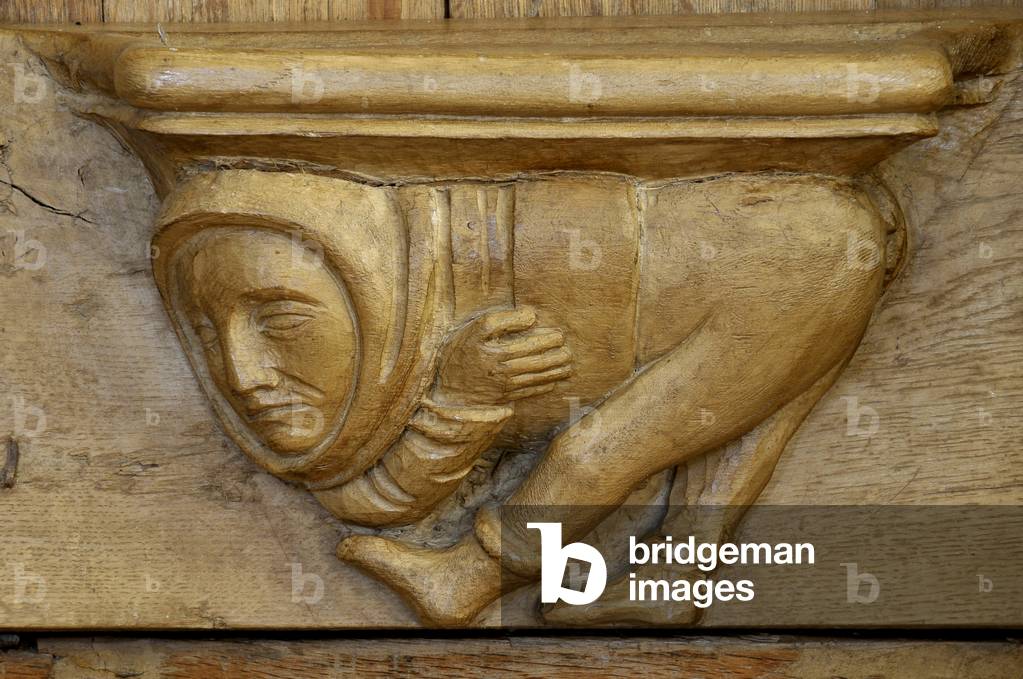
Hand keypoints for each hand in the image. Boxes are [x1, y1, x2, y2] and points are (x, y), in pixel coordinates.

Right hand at [434, 307, 572, 405]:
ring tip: (568, 366)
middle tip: (569, 351)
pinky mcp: (502, 398)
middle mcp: (504, 372)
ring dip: (555, 373)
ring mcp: (505, 387)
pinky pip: (527, 393)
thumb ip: (503, 320)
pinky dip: (542, 388)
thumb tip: (531, 316)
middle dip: (556, 357)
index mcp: (498, 353)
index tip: (559, 334)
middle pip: (538, 363)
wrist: (443, 387)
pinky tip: (552, 383)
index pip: (531, 345)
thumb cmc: (458, 352)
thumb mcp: (475, 329)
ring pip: (536, 379)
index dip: (548, 340)